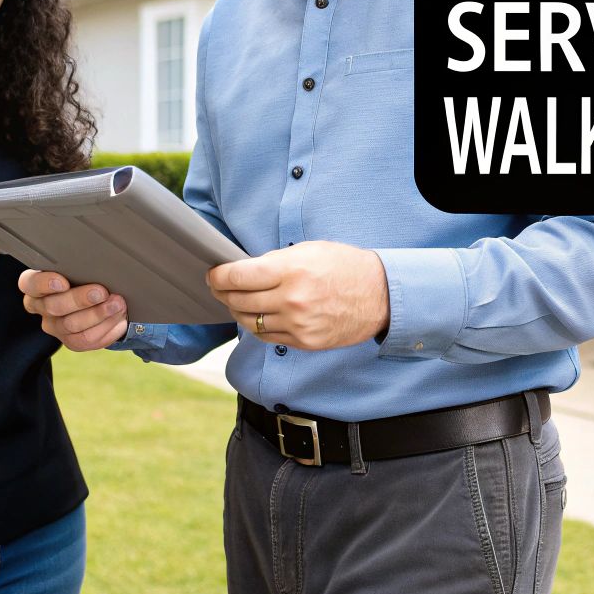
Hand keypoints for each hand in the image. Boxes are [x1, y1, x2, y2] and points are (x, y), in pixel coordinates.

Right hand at [18, 269, 128, 350]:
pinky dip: (106, 330)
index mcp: (37, 285)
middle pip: (54, 307)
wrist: (100, 299)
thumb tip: (100, 264)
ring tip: (118, 304)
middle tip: (102, 292)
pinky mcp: (71, 341)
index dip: (45, 284)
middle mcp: (42, 307)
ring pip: (72, 326)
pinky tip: (119, 320)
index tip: (63, 282)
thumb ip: (81, 266)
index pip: (30, 284)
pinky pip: (86, 340)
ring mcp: (55, 326)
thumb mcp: (81, 268)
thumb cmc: (86, 277)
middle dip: (81, 300)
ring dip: (98, 315)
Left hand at [207, 241, 389, 350]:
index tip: (213, 274)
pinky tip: (256, 316)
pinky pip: (266, 337)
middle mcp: (292, 300)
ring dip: (237, 311)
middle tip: (219, 287)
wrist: (380, 295)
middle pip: (239, 301)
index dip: (219, 276)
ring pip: (249, 322)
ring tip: (236, 302)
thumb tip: (243, 270)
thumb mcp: (309, 251)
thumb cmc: (344, 266)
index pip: (239, 276)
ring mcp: (298, 324)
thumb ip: (275, 261)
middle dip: (223, 293)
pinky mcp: (304, 342)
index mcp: (292, 271)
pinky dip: (256, 326)